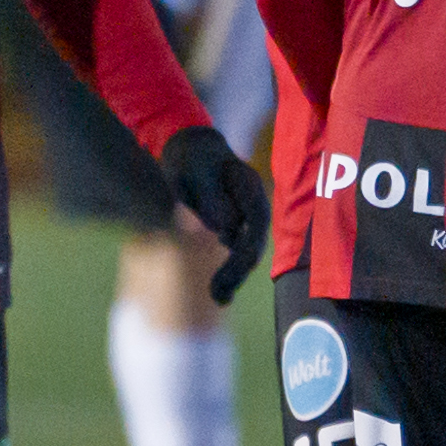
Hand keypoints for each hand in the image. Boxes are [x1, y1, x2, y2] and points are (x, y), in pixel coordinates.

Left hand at [157, 127, 273, 303]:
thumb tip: (225, 232)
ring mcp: (245, 217)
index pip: (257, 221)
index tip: (231, 271)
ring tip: (218, 298)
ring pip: (246, 251)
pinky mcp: (234, 227)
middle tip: (218, 297)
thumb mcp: (196, 171)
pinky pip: (235, 253)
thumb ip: (212, 199)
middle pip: (254, 242)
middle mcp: (252, 204)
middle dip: (239, 271)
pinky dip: (229, 272)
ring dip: (234, 276)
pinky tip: (219, 291)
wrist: (188, 147)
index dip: (248, 248)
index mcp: (249, 187)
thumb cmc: (191, 155)